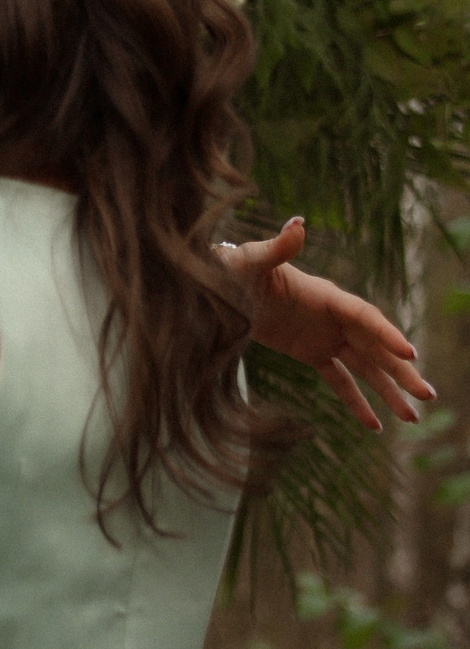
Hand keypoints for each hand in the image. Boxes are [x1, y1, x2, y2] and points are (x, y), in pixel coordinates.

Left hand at [227, 218, 434, 430]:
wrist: (219, 286)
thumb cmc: (234, 270)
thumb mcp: (252, 262)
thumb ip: (277, 247)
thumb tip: (296, 223)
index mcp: (327, 296)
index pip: (365, 317)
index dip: (386, 335)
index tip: (409, 354)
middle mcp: (335, 317)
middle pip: (376, 348)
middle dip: (402, 371)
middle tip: (428, 395)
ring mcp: (327, 336)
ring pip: (366, 367)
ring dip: (389, 391)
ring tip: (414, 417)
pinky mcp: (313, 353)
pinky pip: (340, 381)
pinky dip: (356, 402)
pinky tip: (376, 426)